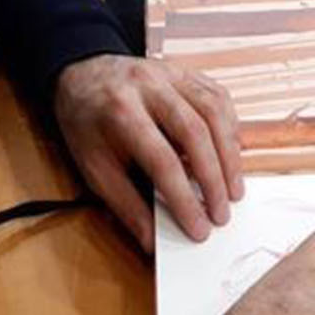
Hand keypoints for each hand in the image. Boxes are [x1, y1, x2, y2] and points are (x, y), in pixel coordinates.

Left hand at [54, 54, 244, 250]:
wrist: (81, 74)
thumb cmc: (86, 124)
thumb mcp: (93, 166)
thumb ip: (124, 203)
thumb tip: (151, 242)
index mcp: (120, 111)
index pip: (162, 160)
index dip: (184, 198)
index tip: (198, 229)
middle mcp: (148, 86)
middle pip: (195, 132)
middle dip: (214, 179)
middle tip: (222, 214)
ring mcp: (170, 74)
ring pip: (213, 111)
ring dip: (229, 155)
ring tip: (233, 190)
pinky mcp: (186, 72)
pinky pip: (218, 97)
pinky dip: (230, 128)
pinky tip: (231, 154)